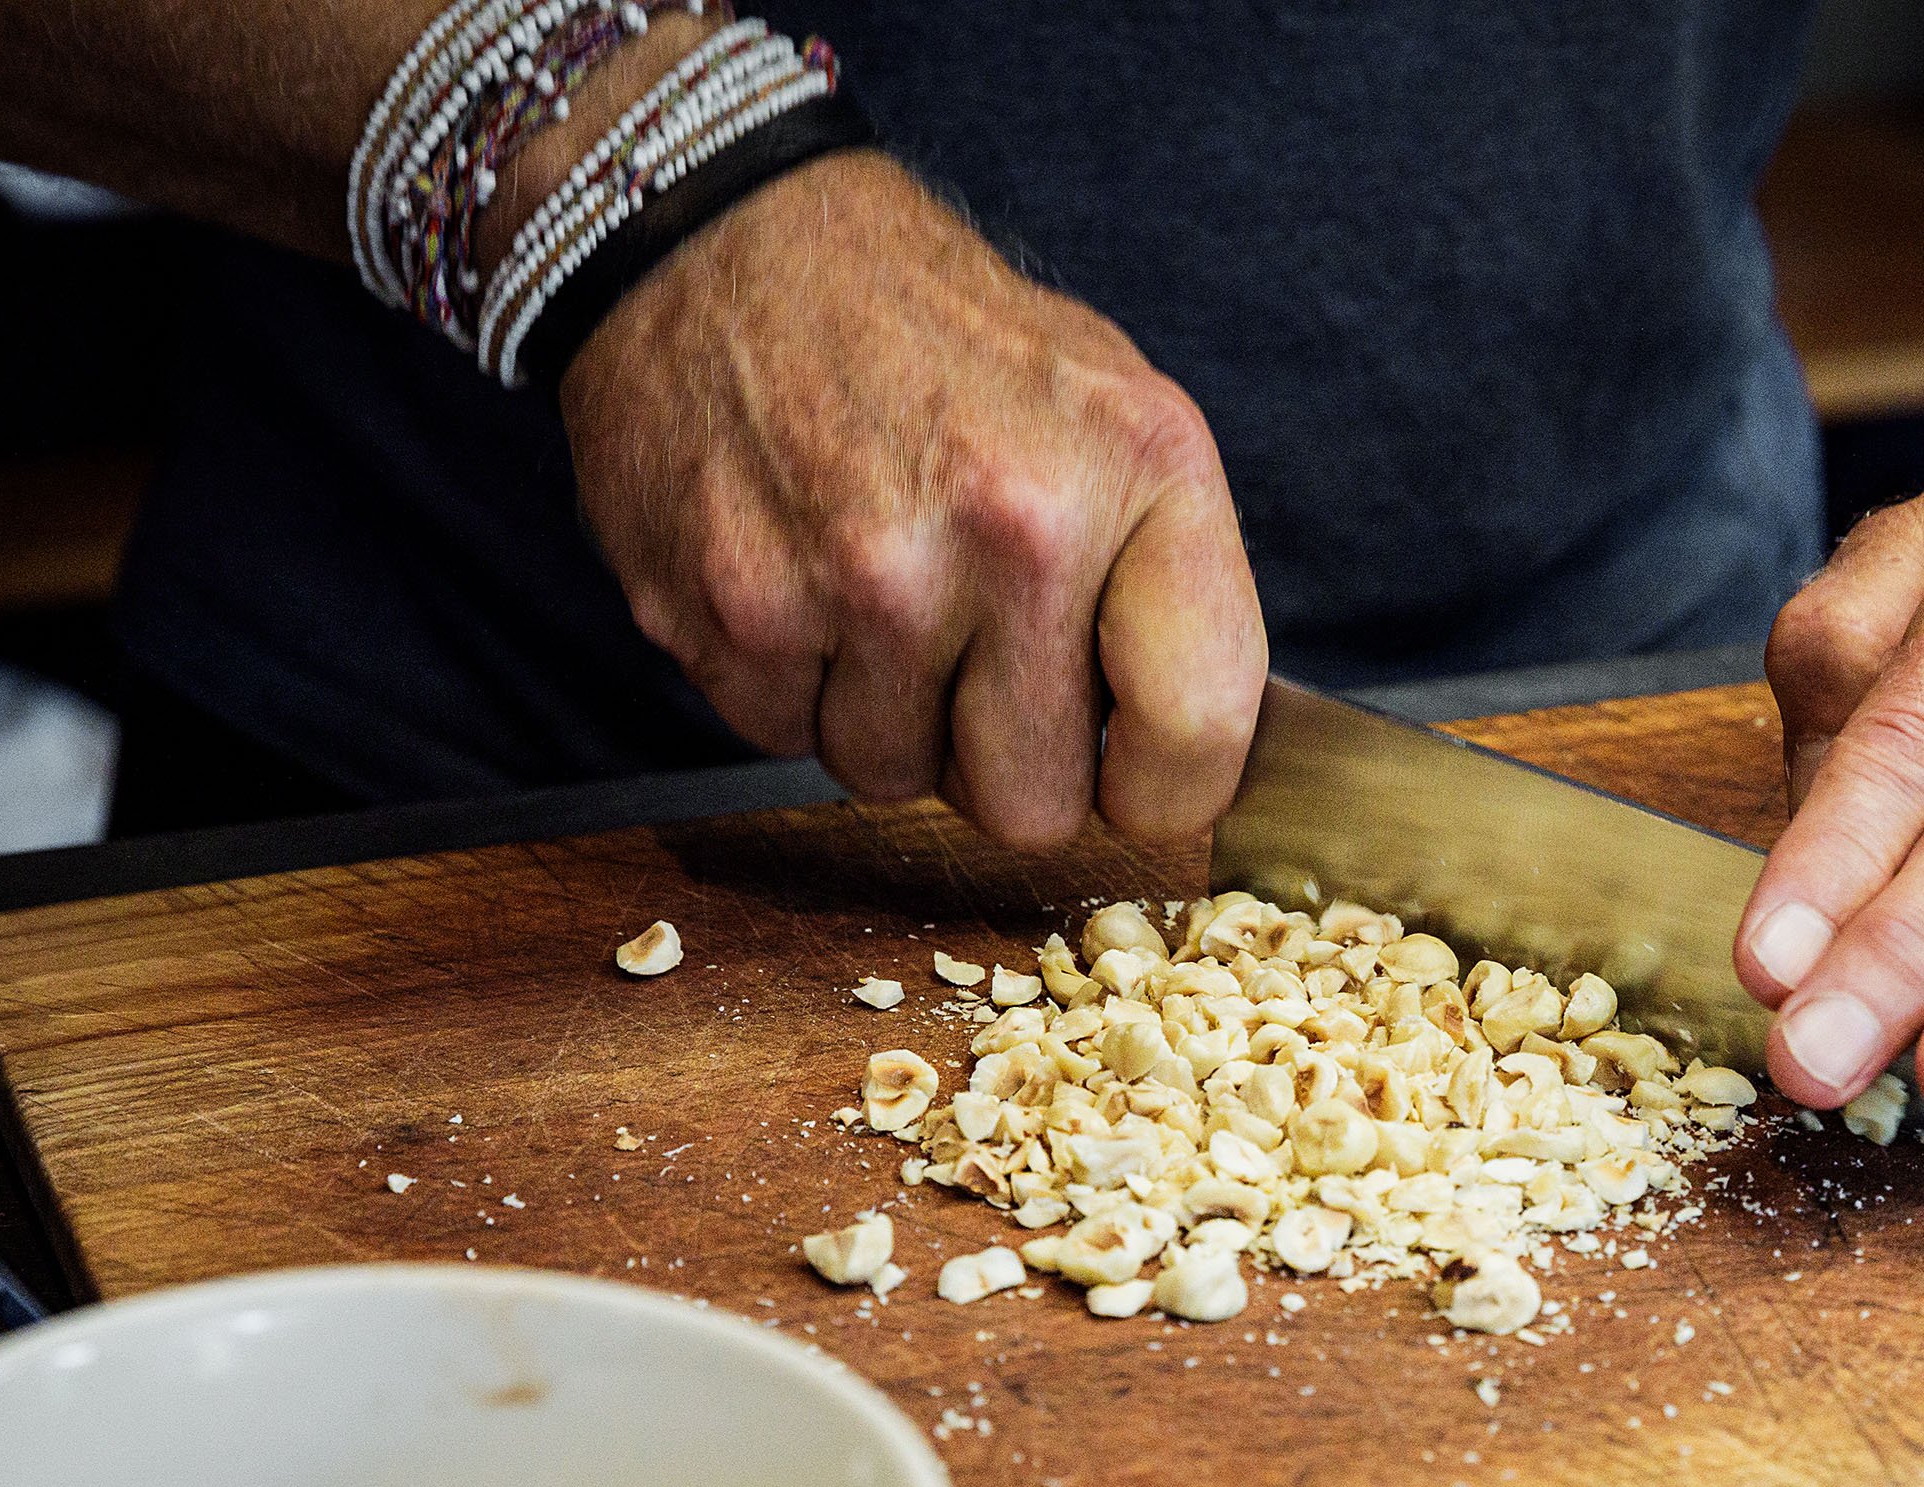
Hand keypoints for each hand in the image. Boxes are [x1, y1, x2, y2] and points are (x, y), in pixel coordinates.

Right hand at [559, 153, 1266, 846]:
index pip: (1198, 731)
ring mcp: (866, 577)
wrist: (725, 242)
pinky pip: (787, 740)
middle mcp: (1012, 527)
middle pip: (1033, 806)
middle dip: (1001, 757)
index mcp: (1136, 472)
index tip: (1135, 773)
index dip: (1164, 788)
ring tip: (875, 585)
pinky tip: (797, 574)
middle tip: (973, 653)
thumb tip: (1197, 758)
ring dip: (887, 716)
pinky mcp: (738, 611)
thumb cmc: (938, 342)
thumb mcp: (1111, 410)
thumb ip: (1171, 585)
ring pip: (896, 780)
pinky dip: (792, 684)